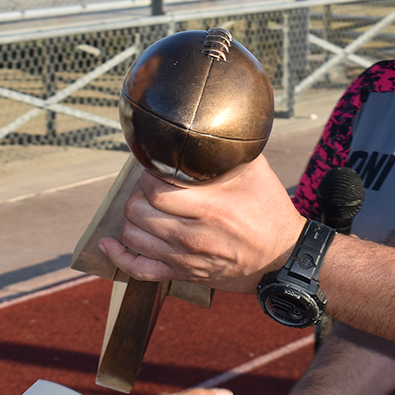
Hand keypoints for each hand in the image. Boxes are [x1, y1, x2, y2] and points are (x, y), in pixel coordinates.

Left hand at [99, 155, 304, 290]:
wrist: (283, 258)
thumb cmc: (269, 211)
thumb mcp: (255, 172)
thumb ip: (226, 149)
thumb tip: (205, 119)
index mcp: (210, 207)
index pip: (155, 190)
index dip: (147, 176)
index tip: (155, 169)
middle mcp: (194, 235)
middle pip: (138, 213)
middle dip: (137, 195)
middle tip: (148, 187)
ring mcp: (186, 258)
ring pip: (134, 238)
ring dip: (131, 219)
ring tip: (142, 208)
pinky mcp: (184, 274)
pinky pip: (140, 270)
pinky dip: (119, 257)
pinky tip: (111, 243)